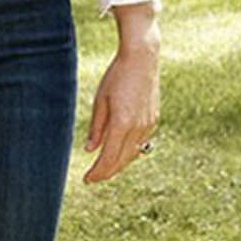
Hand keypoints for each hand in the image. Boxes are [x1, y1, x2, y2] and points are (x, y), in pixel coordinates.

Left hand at [82, 30, 160, 183]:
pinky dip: (128, 152)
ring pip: (132, 154)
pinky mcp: (153, 120)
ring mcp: (148, 125)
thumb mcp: (100, 101)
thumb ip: (96, 128)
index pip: (109, 157)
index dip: (97, 172)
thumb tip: (90, 150)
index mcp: (122, 123)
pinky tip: (119, 153)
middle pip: (122, 160)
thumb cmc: (116, 77)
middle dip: (106, 172)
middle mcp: (138, 128)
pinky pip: (140, 144)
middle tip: (92, 178)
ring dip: (118, 164)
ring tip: (103, 169)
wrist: (142, 60)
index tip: (87, 180)